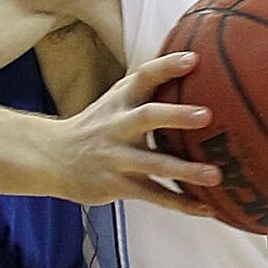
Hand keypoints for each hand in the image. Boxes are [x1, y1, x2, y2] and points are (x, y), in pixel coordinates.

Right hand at [42, 51, 220, 208]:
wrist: (52, 157)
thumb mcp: (115, 100)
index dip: (167, 67)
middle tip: (207, 115)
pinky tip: (207, 208)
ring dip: (185, 170)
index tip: (194, 59)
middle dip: (176, 115)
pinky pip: (153, 195)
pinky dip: (181, 203)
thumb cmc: (98, 125)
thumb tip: (194, 61)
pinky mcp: (118, 185)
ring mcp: (117, 158)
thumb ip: (146, 86)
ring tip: (216, 175)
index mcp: (120, 101)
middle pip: (147, 117)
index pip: (143, 77)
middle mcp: (118, 126)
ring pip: (154, 164)